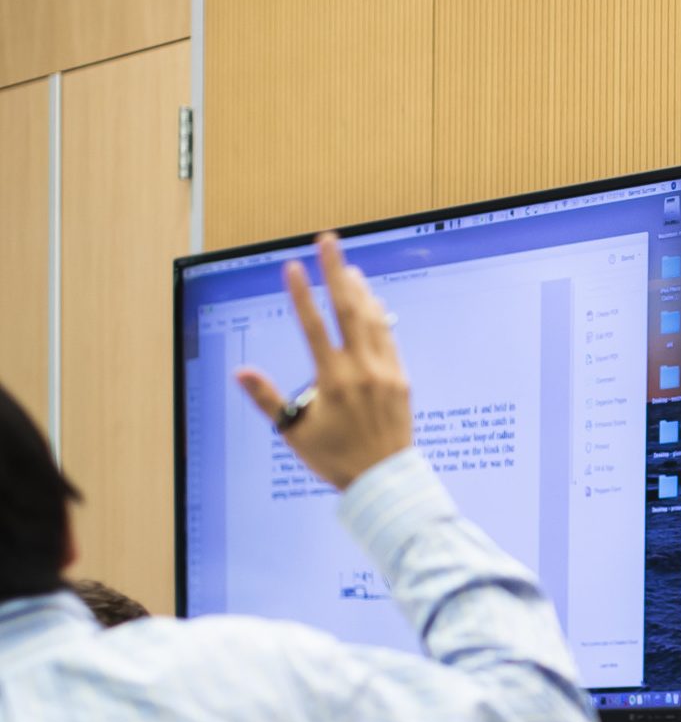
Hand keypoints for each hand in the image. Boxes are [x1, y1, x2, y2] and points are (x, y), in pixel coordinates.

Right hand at [236, 233, 412, 489]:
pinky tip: (372, 302)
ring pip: (372, 319)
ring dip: (359, 290)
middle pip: (348, 309)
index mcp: (333, 381)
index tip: (292, 266)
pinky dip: (379, 316)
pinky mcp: (401, 380)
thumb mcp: (295, 433)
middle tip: (328, 241)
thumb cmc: (335, 459)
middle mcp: (361, 370)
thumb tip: (239, 372)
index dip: (301, 294)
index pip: (313, 327)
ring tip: (347, 268)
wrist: (384, 480)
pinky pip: (388, 338)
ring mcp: (385, 372)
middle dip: (335, 271)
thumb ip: (267, 399)